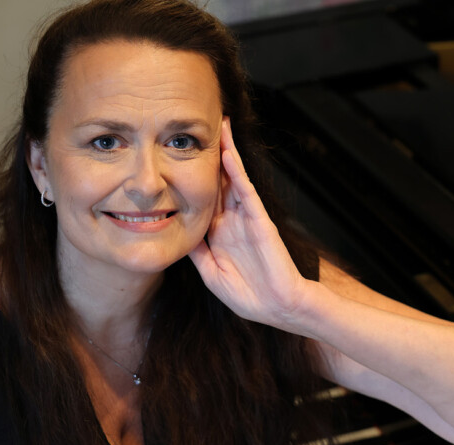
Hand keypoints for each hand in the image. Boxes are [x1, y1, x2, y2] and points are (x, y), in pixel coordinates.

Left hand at [188, 117, 308, 327]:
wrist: (278, 308)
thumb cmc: (250, 296)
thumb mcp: (212, 274)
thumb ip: (197, 253)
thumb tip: (175, 234)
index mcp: (219, 234)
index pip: (204, 199)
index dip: (192, 178)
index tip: (178, 158)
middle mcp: (232, 221)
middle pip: (218, 181)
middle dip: (211, 156)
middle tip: (200, 128)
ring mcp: (247, 219)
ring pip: (233, 179)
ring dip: (226, 153)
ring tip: (219, 128)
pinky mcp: (260, 221)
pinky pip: (246, 192)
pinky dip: (236, 173)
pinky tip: (227, 155)